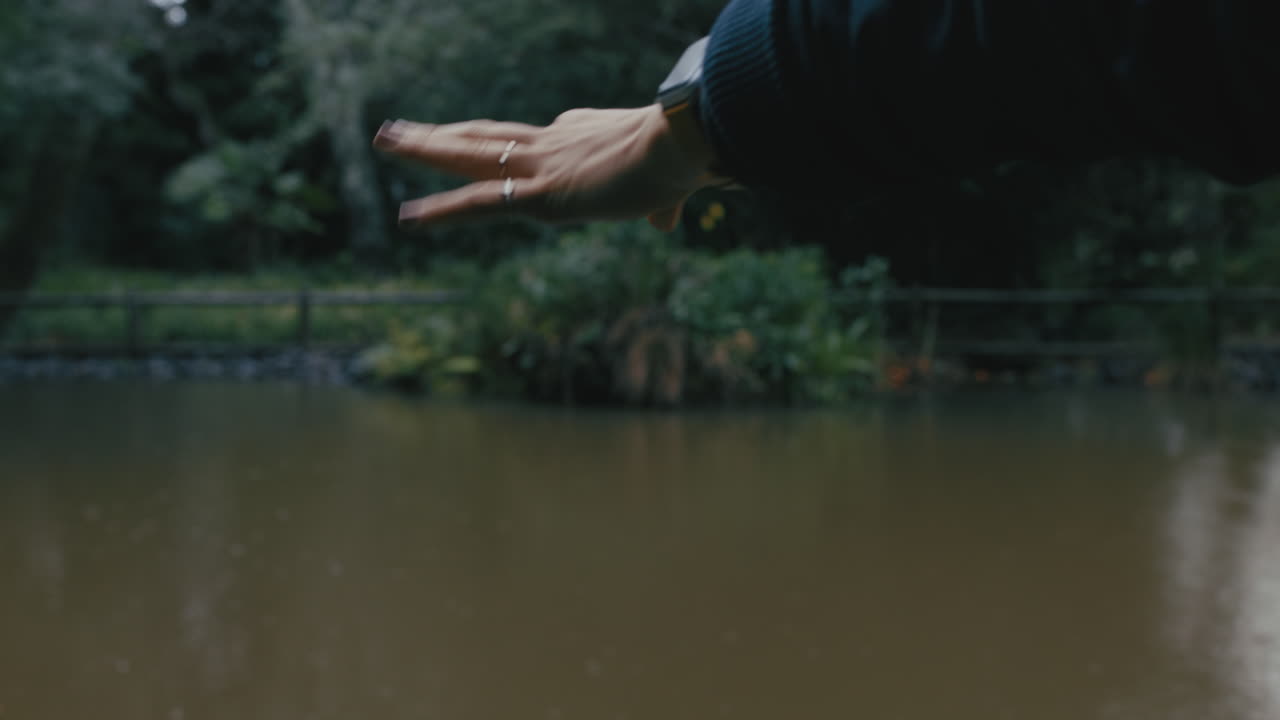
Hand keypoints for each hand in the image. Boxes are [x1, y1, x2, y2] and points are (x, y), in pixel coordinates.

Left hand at [372, 104, 715, 231]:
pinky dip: (442, 212)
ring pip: (469, 155)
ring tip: (384, 138)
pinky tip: (408, 217)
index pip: (537, 141)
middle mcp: (552, 142)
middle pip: (486, 135)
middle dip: (444, 132)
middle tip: (404, 125)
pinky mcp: (540, 196)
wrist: (681, 143)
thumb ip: (660, 204)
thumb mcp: (669, 186)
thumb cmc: (684, 158)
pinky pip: (478, 204)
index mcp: (580, 134)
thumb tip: (665, 222)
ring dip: (423, 148)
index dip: (517, 149)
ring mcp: (541, 167)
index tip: (493, 147)